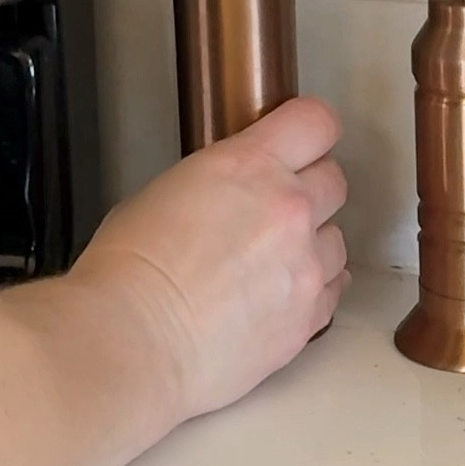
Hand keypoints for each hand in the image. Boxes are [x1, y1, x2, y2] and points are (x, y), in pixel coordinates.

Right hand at [75, 99, 348, 428]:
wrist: (134, 342)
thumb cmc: (128, 272)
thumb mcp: (163, 193)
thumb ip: (214, 185)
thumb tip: (228, 198)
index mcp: (250, 166)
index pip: (315, 123)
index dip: (311, 130)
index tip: (303, 141)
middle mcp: (289, 209)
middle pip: (334, 181)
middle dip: (309, 190)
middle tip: (276, 209)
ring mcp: (304, 265)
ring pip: (337, 240)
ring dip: (311, 245)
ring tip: (270, 264)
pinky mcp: (308, 317)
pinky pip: (333, 290)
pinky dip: (313, 289)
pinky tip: (279, 294)